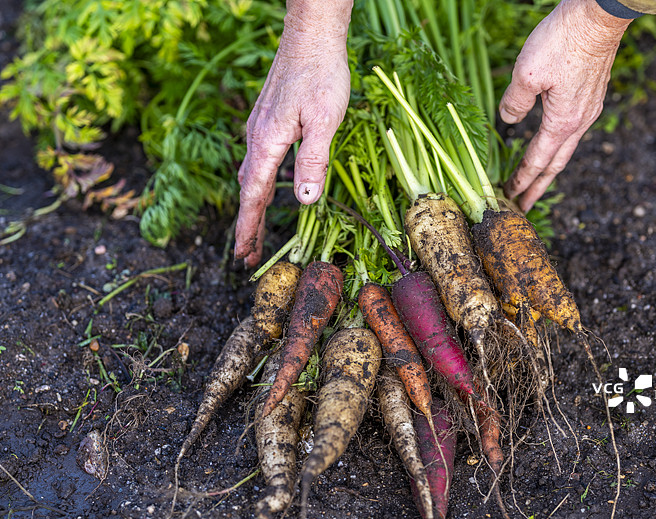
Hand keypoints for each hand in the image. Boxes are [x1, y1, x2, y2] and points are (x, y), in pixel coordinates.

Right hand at [235, 1, 351, 267]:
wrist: (310, 36)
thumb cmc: (321, 74)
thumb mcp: (324, 121)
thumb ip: (313, 160)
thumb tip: (304, 201)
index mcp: (267, 143)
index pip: (254, 196)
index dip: (249, 227)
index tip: (243, 254)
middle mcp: (256, 138)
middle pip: (248, 191)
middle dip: (248, 225)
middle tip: (247, 257)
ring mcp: (260, 129)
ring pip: (252, 176)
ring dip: (254, 207)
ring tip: (255, 234)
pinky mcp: (268, 121)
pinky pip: (259, 162)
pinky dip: (260, 185)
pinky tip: (268, 190)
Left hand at [499, 0, 630, 211]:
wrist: (600, 14)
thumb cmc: (564, 41)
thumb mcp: (527, 73)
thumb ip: (515, 101)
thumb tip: (509, 121)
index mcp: (563, 122)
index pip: (538, 161)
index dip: (522, 182)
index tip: (510, 199)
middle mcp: (580, 121)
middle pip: (556, 164)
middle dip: (538, 187)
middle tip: (523, 205)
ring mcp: (589, 108)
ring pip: (566, 147)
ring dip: (549, 166)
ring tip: (536, 179)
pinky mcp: (591, 94)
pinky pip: (572, 130)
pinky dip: (558, 145)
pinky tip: (551, 141)